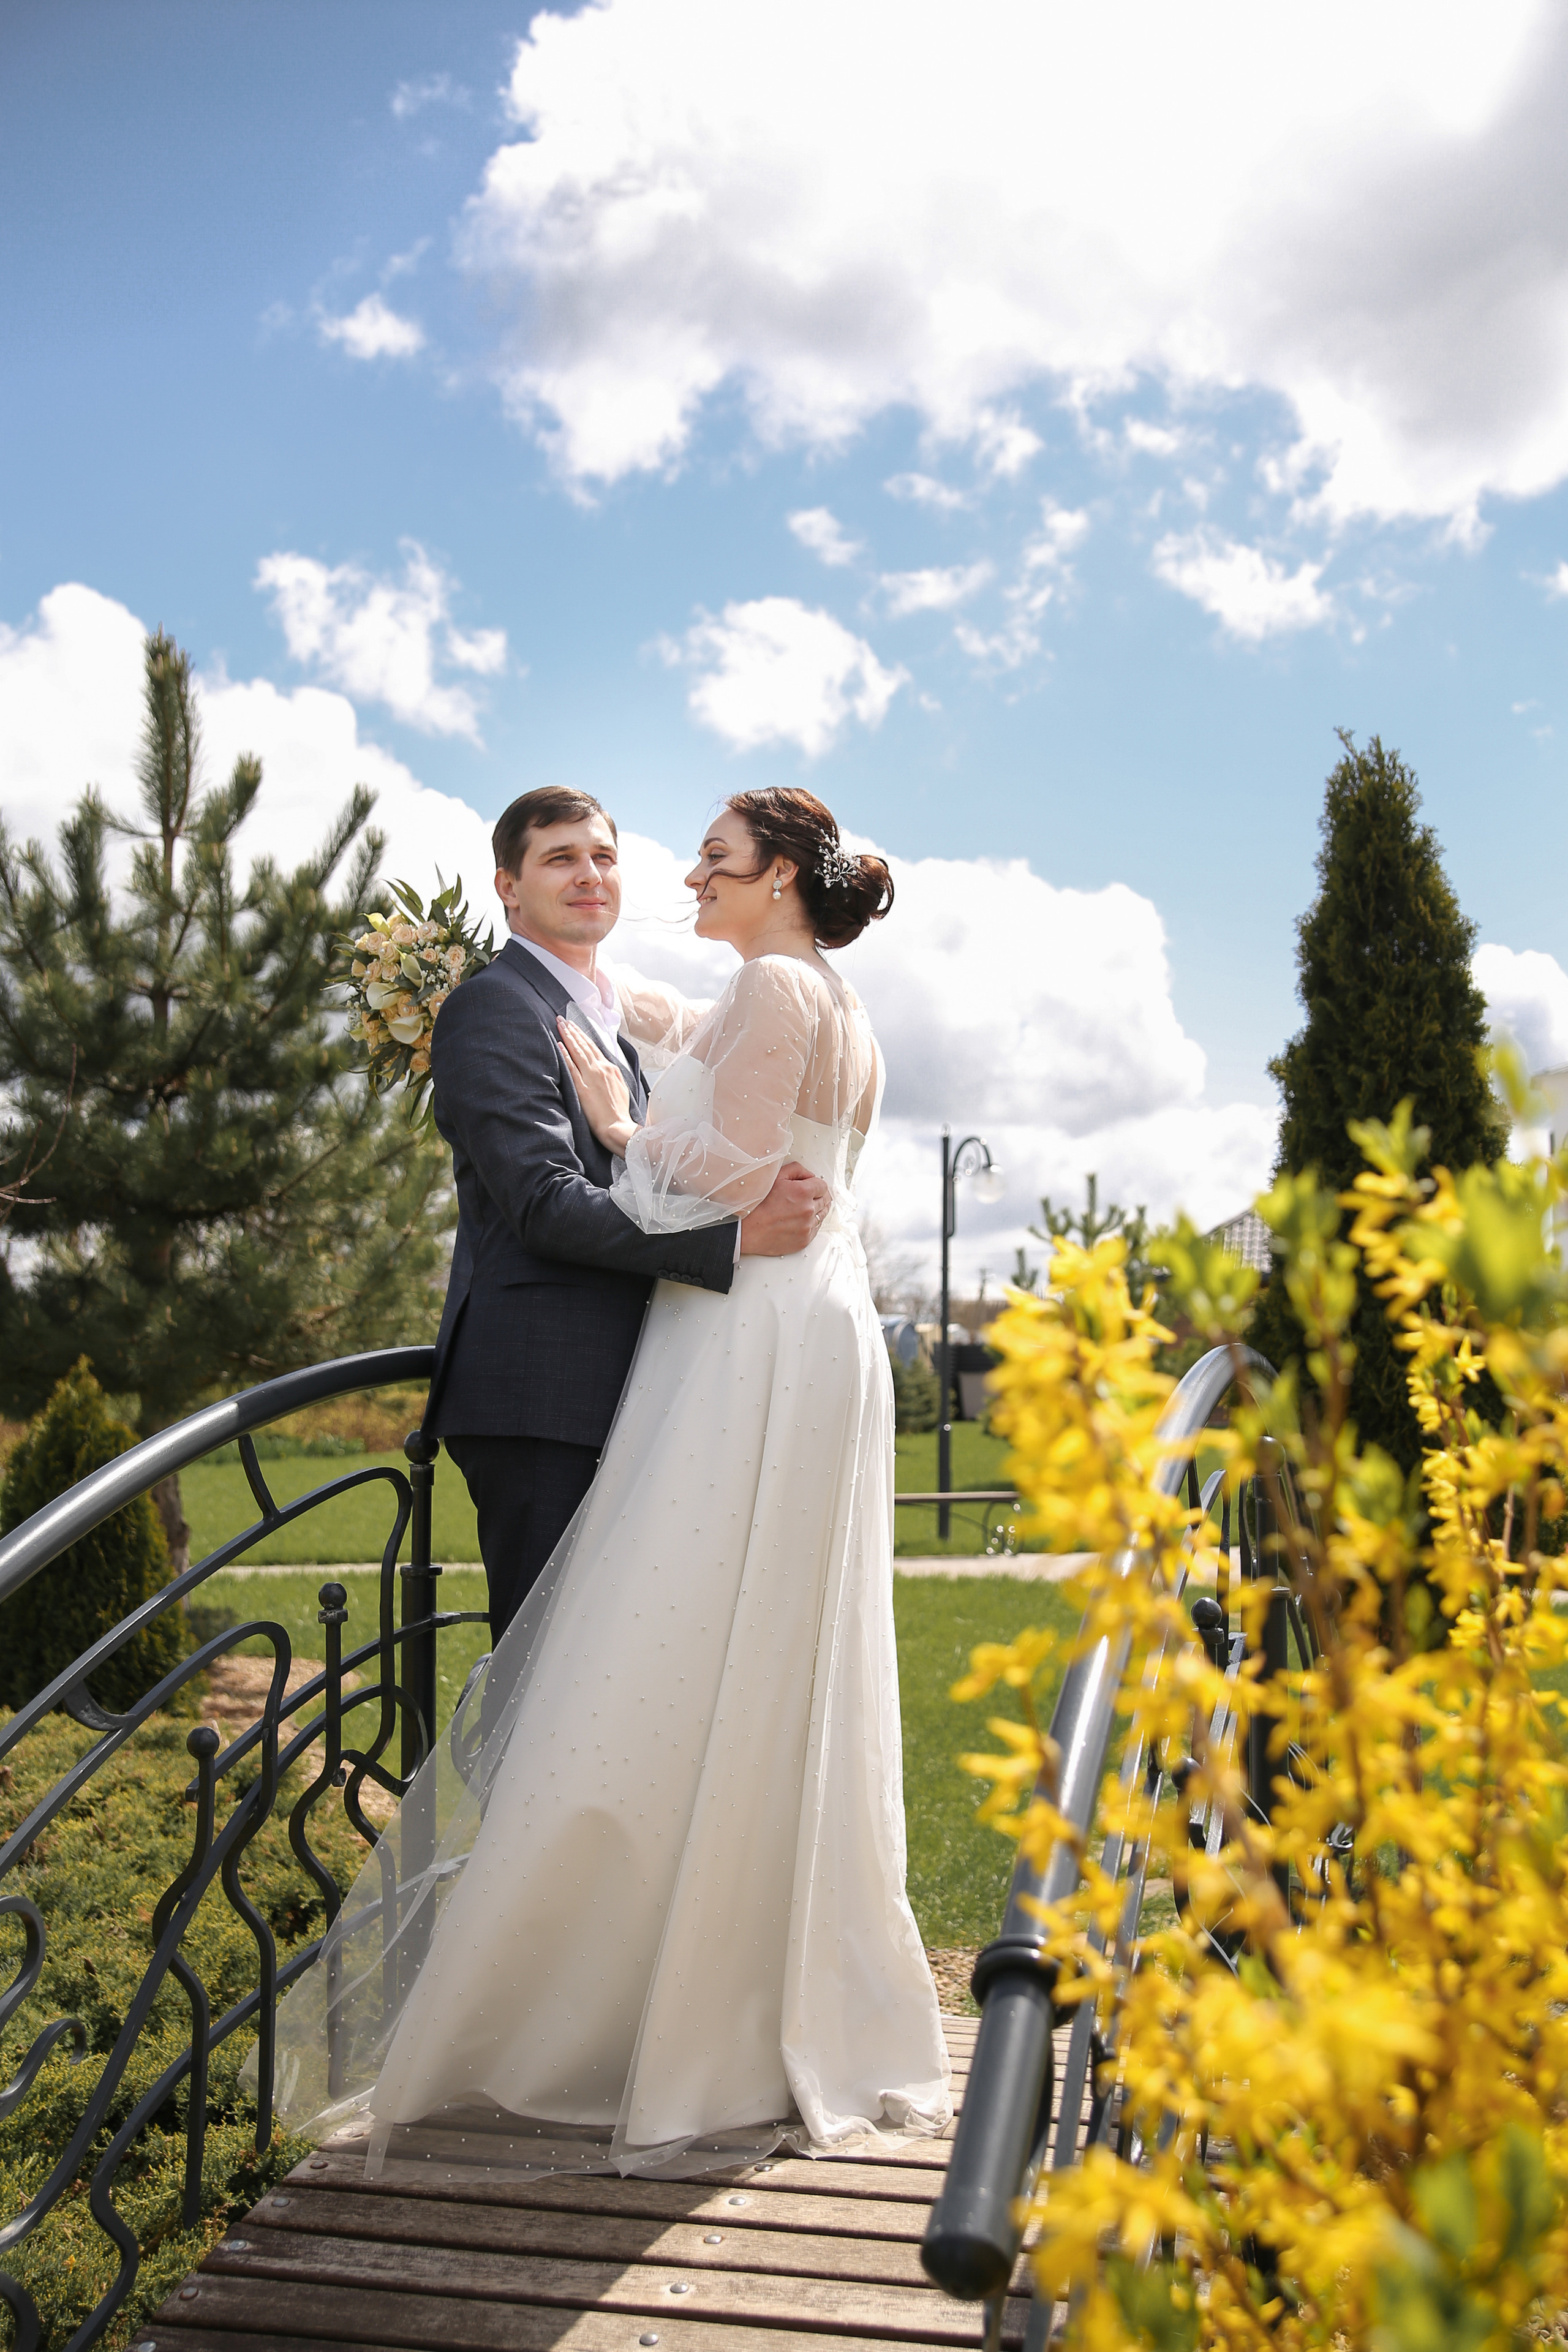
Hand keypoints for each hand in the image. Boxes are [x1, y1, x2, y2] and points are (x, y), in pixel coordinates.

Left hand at [557, 1017, 635, 1155]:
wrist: (617, 1127)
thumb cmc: (619, 1112)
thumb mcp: (620, 1088)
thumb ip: (612, 1075)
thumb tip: (606, 1068)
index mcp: (610, 1069)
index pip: (594, 1047)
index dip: (582, 1035)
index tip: (574, 1026)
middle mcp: (601, 1069)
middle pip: (584, 1045)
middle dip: (572, 1030)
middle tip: (562, 1019)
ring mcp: (591, 1078)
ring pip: (578, 1052)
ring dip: (568, 1036)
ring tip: (560, 1025)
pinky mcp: (582, 1088)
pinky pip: (572, 1067)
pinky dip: (566, 1054)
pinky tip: (559, 1045)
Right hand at [739, 1161, 830, 1256]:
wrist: (746, 1230)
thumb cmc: (757, 1204)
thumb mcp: (775, 1177)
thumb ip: (796, 1170)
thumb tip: (809, 1175)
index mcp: (803, 1192)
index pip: (823, 1186)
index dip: (816, 1184)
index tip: (810, 1186)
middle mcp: (808, 1210)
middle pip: (825, 1200)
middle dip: (818, 1196)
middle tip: (809, 1196)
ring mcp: (807, 1227)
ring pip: (822, 1215)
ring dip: (816, 1210)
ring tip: (804, 1208)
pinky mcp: (804, 1240)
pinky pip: (816, 1229)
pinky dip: (810, 1224)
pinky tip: (800, 1220)